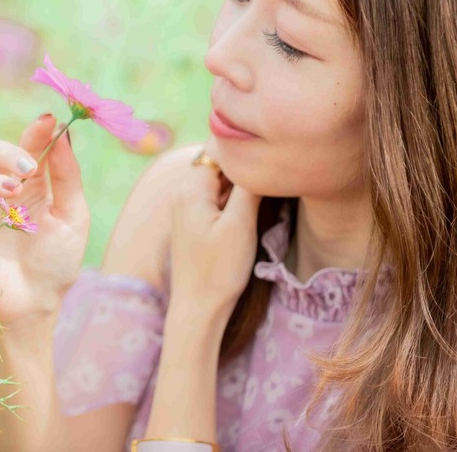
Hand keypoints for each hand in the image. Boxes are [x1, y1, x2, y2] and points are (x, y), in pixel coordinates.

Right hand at [0, 113, 88, 326]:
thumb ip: (67, 176)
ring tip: (13, 194)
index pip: (30, 147)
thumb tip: (62, 133)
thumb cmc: (56, 262)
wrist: (36, 304)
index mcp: (32, 184)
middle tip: (29, 170)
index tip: (47, 121)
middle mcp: (2, 191)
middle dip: (12, 155)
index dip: (36, 132)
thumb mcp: (72, 216)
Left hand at [168, 137, 262, 319]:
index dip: (246, 148)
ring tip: (266, 191)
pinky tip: (249, 209)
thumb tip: (259, 156)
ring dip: (240, 182)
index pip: (220, 147)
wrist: (198, 309)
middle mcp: (182, 191)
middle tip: (273, 173)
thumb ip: (248, 186)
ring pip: (218, 178)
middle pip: (219, 160)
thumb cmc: (219, 270)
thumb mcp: (240, 225)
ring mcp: (185, 205)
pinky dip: (232, 197)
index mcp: (191, 187)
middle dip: (244, 165)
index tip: (271, 153)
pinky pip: (215, 195)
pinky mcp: (192, 219)